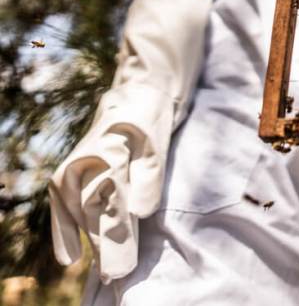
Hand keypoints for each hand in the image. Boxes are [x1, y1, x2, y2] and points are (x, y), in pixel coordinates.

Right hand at [49, 84, 173, 282]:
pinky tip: (71, 259)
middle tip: (118, 279)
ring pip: (82, 218)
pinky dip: (66, 234)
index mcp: (108, 157)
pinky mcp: (66, 178)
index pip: (112, 209)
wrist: (135, 97)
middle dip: (108, 251)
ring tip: (107, 274)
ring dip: (95, 246)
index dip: (117, 241)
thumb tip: (141, 213)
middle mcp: (83, 167)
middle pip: (96, 218)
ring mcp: (71, 173)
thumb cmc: (150, 124)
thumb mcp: (157, 146)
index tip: (123, 269)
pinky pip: (63, 211)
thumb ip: (150, 179)